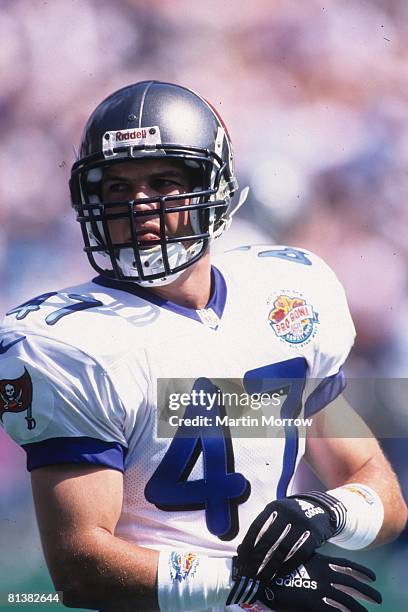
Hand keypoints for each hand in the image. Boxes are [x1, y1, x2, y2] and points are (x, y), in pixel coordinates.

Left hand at [235, 493, 344, 578]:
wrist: (320, 508)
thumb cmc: (293, 515)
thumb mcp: (278, 514)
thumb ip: (264, 527)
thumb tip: (245, 549)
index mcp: (273, 508)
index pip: (256, 529)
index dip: (247, 548)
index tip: (242, 563)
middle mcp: (286, 515)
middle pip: (267, 541)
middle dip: (256, 561)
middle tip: (249, 576)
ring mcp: (300, 525)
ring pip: (281, 550)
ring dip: (270, 568)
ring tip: (261, 580)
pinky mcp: (313, 535)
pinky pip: (297, 555)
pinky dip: (286, 567)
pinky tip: (278, 575)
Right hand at [240, 553, 381, 611]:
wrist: (261, 574)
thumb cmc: (277, 563)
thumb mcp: (296, 556)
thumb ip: (308, 560)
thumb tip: (316, 562)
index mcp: (321, 562)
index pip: (347, 566)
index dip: (361, 572)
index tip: (373, 577)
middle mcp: (324, 575)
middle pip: (353, 584)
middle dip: (367, 592)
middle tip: (378, 599)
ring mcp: (319, 590)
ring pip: (347, 601)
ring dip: (360, 608)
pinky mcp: (312, 604)